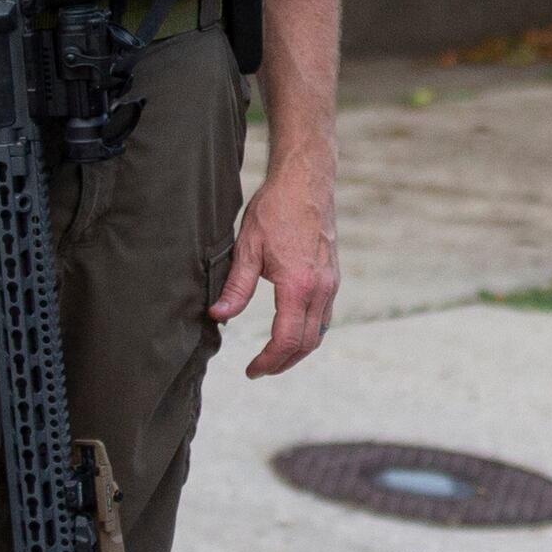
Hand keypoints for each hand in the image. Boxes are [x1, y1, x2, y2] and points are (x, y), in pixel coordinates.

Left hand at [213, 155, 337, 376]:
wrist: (306, 182)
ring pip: (319, 333)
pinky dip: (309, 333)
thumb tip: (219, 316)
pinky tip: (292, 331)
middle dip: (283, 362)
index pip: (286, 339)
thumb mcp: (247, 248)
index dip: (268, 361)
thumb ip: (236, 287)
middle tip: (259, 370)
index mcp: (298, 285)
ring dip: (297, 351)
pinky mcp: (333, 277)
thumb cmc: (275, 210)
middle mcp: (321, 289)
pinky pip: (325, 317)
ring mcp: (331, 283)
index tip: (252, 370)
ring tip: (274, 357)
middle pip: (307, 344)